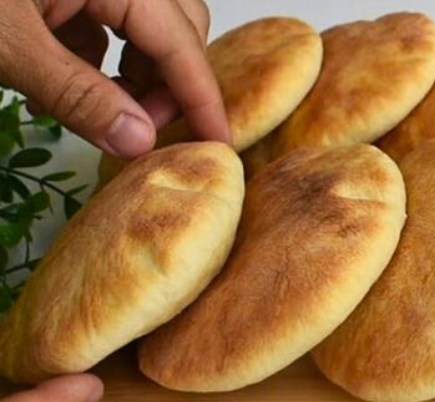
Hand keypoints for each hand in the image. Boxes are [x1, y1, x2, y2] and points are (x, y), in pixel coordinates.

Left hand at [0, 0, 229, 158]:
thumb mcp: (10, 45)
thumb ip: (77, 95)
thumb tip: (139, 143)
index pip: (180, 42)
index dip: (202, 99)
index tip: (219, 147)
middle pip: (176, 27)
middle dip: (170, 86)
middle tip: (140, 134)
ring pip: (141, 29)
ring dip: (133, 79)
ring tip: (95, 118)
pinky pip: (101, 26)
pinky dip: (95, 66)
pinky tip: (60, 96)